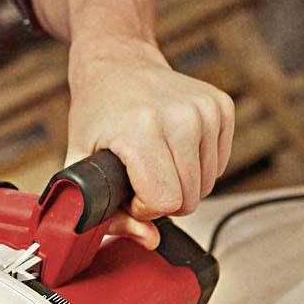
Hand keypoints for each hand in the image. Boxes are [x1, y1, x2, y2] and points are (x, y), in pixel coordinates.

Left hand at [66, 33, 234, 219]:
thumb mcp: (82, 161)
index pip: (165, 202)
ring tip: (156, 157)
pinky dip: (198, 165)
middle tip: (140, 173)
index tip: (129, 189)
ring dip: (181, 183)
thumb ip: (105, 211)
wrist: (118, 63)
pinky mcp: (221, 106)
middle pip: (189, 199)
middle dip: (163, 198)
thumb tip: (149, 239)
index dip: (144, 207)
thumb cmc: (98, 112)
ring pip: (208, 185)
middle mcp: (179, 117)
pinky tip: (174, 145)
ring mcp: (204, 110)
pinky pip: (220, 164)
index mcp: (141, 129)